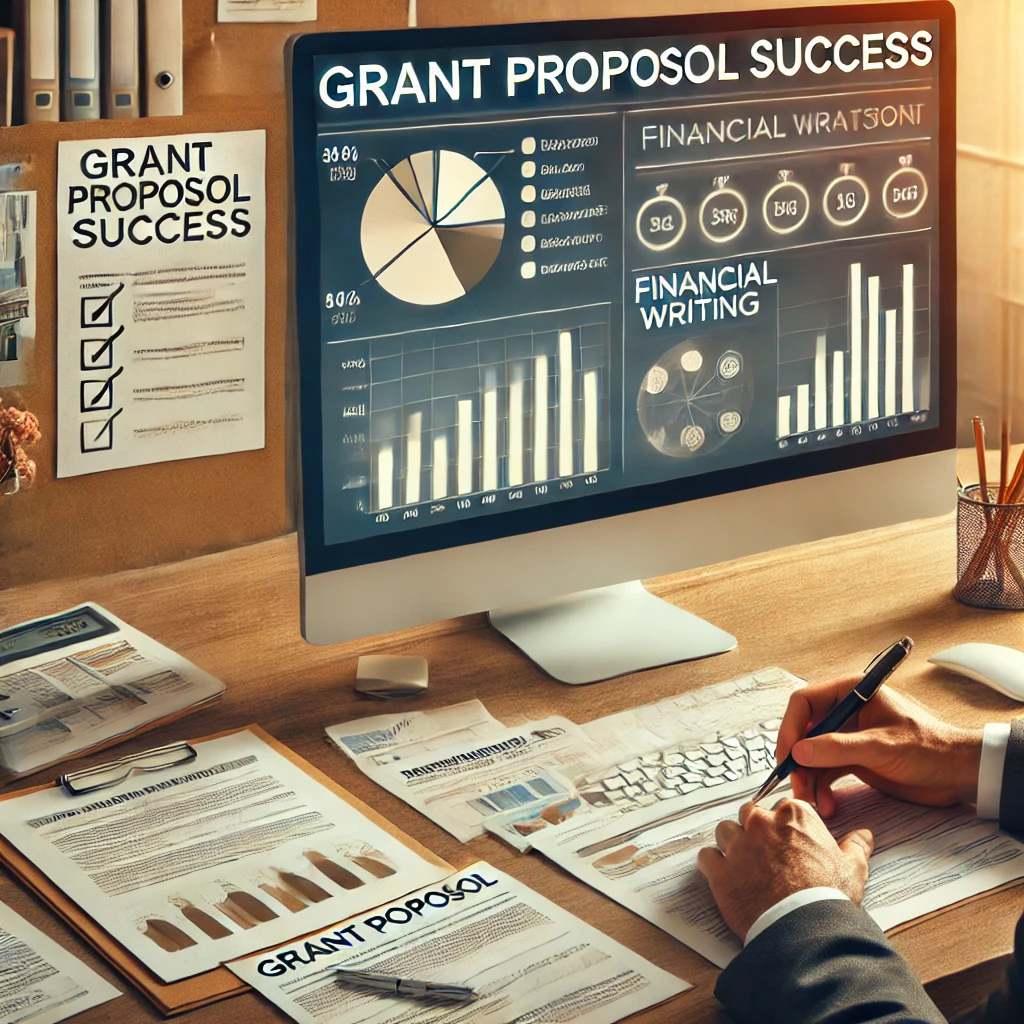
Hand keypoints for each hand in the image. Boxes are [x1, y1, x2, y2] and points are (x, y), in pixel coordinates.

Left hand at [697, 799, 872, 941]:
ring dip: (731, 844)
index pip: (783, 806)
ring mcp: (738, 845)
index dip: (784, 825)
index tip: (788, 841)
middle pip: (750, 813)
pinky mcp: (719, 870)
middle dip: (755, 829)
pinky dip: (712, 865)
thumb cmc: (827, 899)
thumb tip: (864, 835)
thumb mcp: (852, 870)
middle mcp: (762, 823)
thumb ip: (856, 847)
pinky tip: (725, 877)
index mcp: (794, 816)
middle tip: (765, 853)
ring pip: (725, 831)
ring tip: (744, 864)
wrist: (802, 929)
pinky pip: (707, 857)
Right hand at [777, 677, 983, 816]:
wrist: (957, 774)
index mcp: (852, 692)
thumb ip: (838, 748)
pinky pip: (825, 770)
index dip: (790, 728)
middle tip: (797, 786)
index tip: (787, 756)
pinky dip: (822, 787)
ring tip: (812, 802)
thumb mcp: (881, 747)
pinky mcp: (853, 758)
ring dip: (808, 778)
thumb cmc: (929, 749)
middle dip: (798, 760)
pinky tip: (826, 804)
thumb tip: (798, 751)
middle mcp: (845, 711)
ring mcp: (847, 736)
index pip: (805, 702)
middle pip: (804, 730)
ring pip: (812, 754)